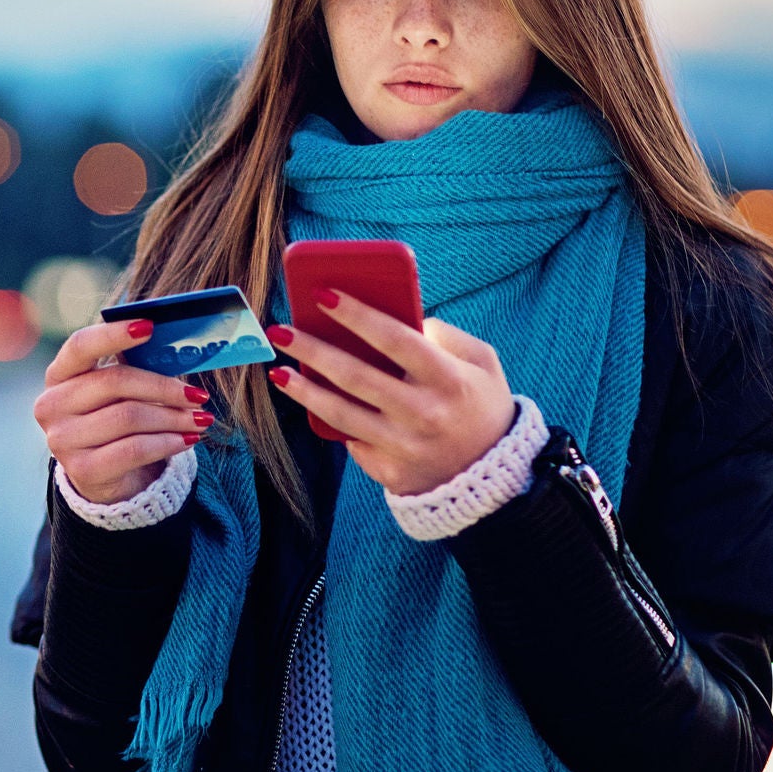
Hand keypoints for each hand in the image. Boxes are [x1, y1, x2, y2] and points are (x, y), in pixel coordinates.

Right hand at [34, 319, 212, 504]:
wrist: (102, 474)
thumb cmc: (114, 418)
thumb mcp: (117, 391)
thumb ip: (133, 367)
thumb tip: (175, 350)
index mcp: (59, 374)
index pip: (81, 345)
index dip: (113, 334)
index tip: (150, 326)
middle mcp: (52, 404)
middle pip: (115, 382)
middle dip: (164, 387)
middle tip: (198, 395)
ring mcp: (63, 439)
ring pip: (129, 417)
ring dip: (173, 418)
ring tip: (200, 420)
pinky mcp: (82, 469)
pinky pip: (134, 449)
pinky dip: (167, 442)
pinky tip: (187, 440)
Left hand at [264, 288, 515, 496]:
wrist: (495, 478)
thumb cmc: (482, 405)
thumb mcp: (482, 363)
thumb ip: (445, 336)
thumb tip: (398, 318)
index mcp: (448, 379)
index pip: (395, 339)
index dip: (356, 315)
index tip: (321, 293)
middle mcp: (424, 414)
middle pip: (356, 376)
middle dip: (312, 349)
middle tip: (280, 329)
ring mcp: (405, 447)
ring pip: (341, 414)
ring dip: (303, 389)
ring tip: (277, 370)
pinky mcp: (391, 472)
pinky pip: (352, 441)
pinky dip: (329, 420)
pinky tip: (309, 400)